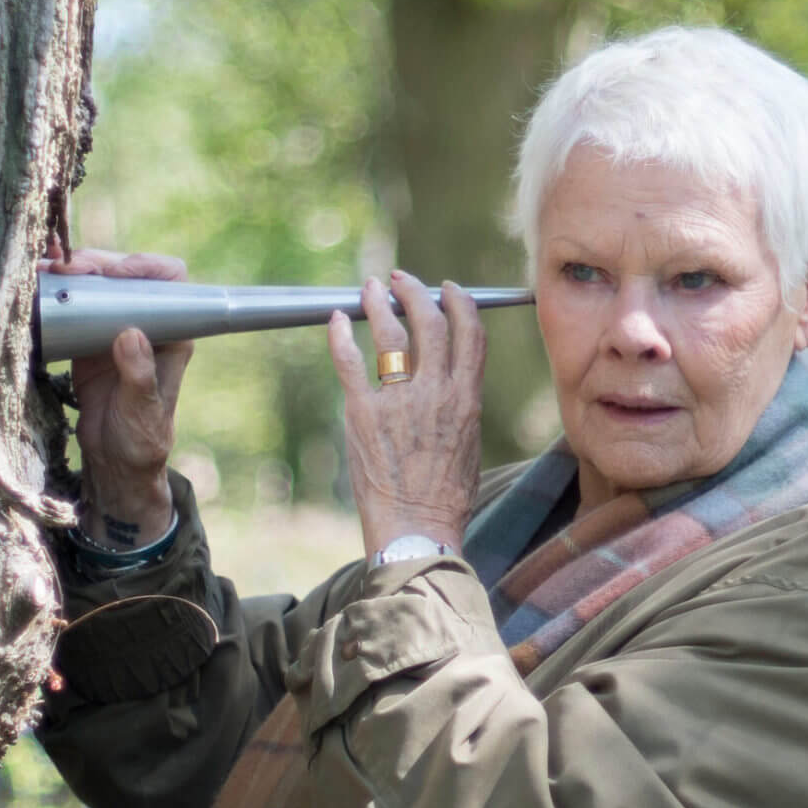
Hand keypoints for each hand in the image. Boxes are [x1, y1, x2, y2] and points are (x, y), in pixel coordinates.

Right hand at [39, 241, 192, 547]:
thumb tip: (130, 335)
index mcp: (171, 332)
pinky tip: (33, 283)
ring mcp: (112, 326)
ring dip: (70, 271)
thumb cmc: (141, 437)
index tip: (115, 273)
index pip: (170, 280)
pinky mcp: (84, 337)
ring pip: (95, 283)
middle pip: (125, 274)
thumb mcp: (143, 410)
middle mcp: (144, 320)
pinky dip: (52, 291)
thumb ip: (140, 376)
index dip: (146, 267)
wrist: (114, 459)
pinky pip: (70, 304)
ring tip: (43, 269)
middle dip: (97, 263)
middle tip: (67, 269)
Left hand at [328, 271, 484, 556]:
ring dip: (380, 302)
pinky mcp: (363, 413)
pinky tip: (338, 320)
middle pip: (430, 322)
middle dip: (415, 291)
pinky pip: (351, 361)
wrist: (418, 528)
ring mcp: (399, 401)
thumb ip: (460, 405)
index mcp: (466, 398)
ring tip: (370, 287)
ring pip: (392, 333)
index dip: (458, 302)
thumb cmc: (445, 496)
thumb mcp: (470, 443)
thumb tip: (450, 382)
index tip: (446, 289)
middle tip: (400, 279)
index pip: (469, 332)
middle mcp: (436, 392)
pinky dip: (342, 335)